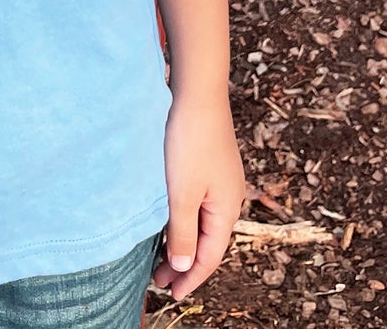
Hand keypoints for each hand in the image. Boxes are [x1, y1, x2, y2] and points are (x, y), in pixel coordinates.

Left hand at [152, 87, 245, 300]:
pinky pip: (198, 203)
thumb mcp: (181, 193)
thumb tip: (184, 266)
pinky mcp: (208, 164)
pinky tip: (168, 219)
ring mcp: (220, 179)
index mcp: (227, 208)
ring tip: (159, 256)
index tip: (172, 294)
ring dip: (182, 240)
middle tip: (158, 280)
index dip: (190, 277)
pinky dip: (183, 219)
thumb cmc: (189, 141)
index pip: (209, 255)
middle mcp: (228, 197)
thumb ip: (182, 232)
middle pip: (207, 241)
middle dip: (184, 263)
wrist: (196, 92)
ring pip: (201, 222)